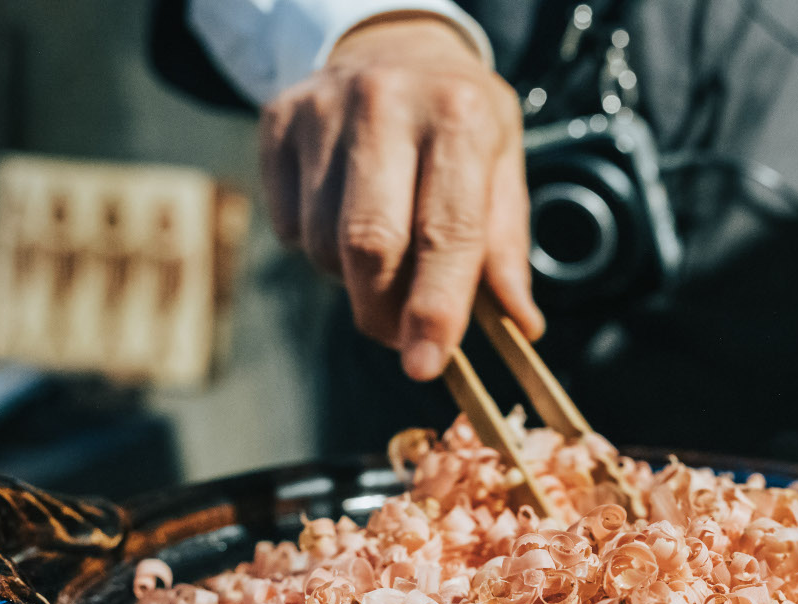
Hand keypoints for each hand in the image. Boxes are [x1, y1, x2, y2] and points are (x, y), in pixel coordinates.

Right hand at [259, 14, 543, 380]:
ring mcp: (323, 111)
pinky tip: (344, 217)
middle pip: (371, 245)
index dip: (436, 308)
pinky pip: (287, 227)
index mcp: (458, 116)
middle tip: (400, 336)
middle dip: (384, 312)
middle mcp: (386, 104)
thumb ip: (505, 249)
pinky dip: (317, 248)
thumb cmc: (458, 120)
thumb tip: (519, 327)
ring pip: (323, 244)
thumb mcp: (502, 166)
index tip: (425, 363)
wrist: (394, 45)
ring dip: (353, 280)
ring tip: (385, 251)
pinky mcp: (278, 123)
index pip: (446, 231)